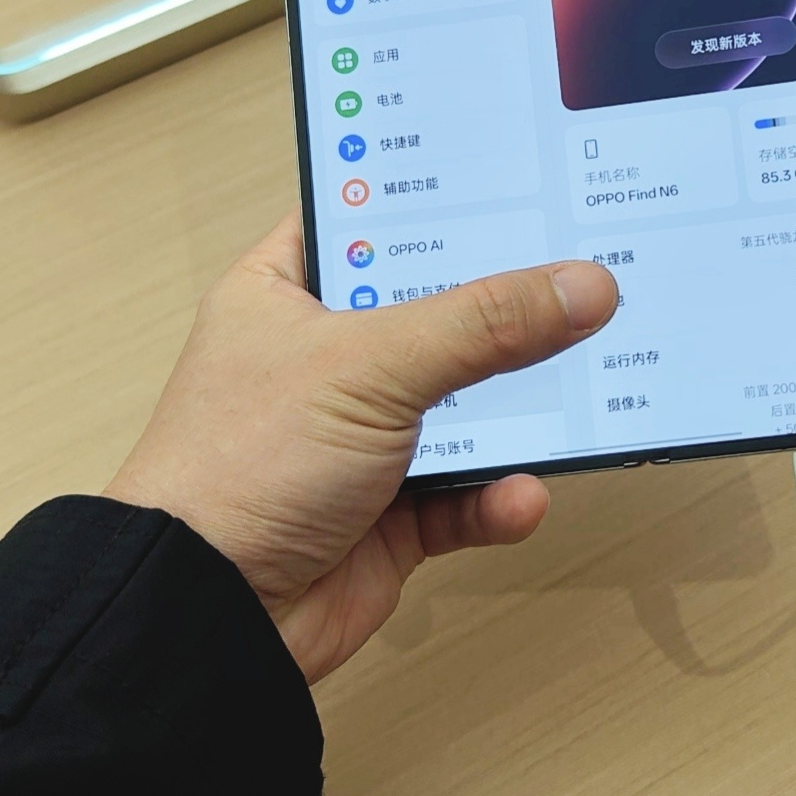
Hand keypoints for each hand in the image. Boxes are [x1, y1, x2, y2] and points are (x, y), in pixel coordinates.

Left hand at [105, 212, 616, 682]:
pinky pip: (466, 496)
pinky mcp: (389, 515)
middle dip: (509, 307)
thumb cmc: (246, 462)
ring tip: (587, 389)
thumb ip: (484, 322)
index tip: (521, 179)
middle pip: (436, 313)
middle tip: (588, 276)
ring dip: (520, 410)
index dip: (438, 200)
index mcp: (285, 293)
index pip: (369, 220)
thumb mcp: (370, 365)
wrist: (208, 617)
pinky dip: (498, 498)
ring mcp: (358, 439)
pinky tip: (522, 497)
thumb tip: (585, 285)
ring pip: (465, 407)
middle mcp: (323, 359)